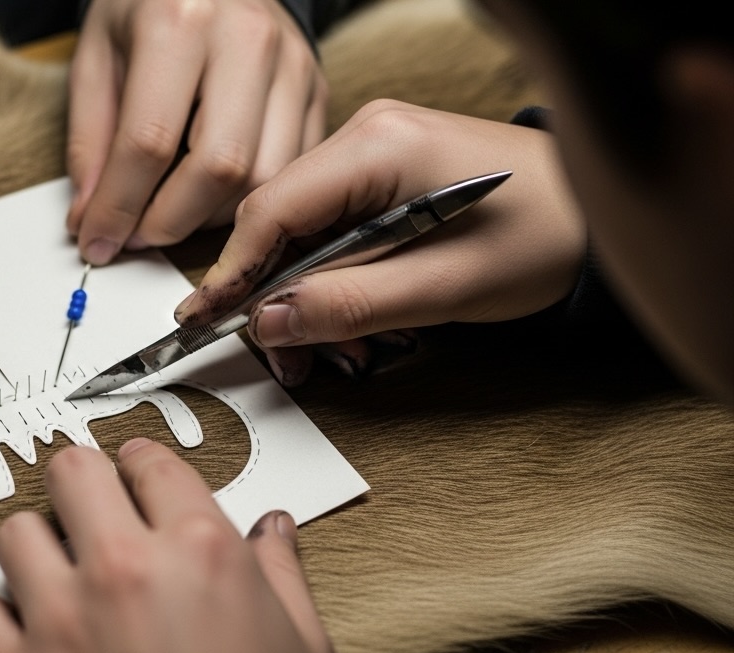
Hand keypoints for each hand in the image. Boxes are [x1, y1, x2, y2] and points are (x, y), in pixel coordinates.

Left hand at [0, 439, 336, 652]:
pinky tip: (26, 638)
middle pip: (73, 471)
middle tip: (86, 504)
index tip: (136, 473)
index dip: (143, 465)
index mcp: (201, 552)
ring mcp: (62, 618)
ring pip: (16, 533)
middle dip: (81, 482)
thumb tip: (273, 527)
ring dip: (35, 550)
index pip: (153, 465)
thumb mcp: (302, 650)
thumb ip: (282, 573)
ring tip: (56, 577)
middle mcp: (125, 569)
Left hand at [67, 0, 327, 264]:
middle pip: (219, 167)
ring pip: (264, 178)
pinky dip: (248, 200)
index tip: (97, 241)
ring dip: (211, 217)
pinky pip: (290, 170)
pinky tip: (210, 197)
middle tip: (137, 237)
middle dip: (171, 222)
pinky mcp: (315, 88)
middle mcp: (246, 40)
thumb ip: (90, 142)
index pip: (150, 141)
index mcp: (179, 22)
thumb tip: (91, 222)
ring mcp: (291, 65)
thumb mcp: (95, 59)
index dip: (119, 207)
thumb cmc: (146, 9)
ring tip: (171, 213)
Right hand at [174, 99, 586, 384]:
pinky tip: (352, 321)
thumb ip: (352, 304)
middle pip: (280, 222)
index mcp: (378, 146)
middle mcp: (366, 136)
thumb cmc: (546, 238)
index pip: (271, 209)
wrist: (603, 218)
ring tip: (334, 352)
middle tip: (287, 362)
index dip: (232, 273)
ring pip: (302, 234)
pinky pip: (332, 233)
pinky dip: (332, 282)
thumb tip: (269, 322)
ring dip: (307, 297)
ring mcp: (373, 154)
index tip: (203, 321)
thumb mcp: (447, 285)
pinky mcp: (382, 177)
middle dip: (274, 298)